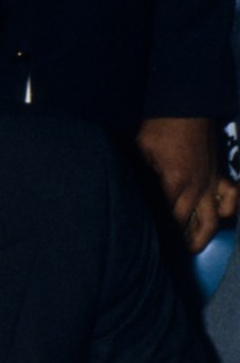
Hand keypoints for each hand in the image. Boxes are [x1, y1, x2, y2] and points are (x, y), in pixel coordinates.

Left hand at [136, 116, 237, 251]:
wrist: (187, 107)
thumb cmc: (159, 130)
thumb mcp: (140, 154)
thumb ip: (139, 180)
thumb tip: (132, 202)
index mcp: (174, 183)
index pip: (166, 219)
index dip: (157, 235)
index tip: (147, 247)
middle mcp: (197, 188)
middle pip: (186, 225)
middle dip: (175, 242)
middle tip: (162, 255)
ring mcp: (212, 183)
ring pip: (213, 220)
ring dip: (202, 237)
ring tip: (190, 249)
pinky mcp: (222, 175)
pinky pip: (231, 199)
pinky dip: (228, 211)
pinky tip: (219, 219)